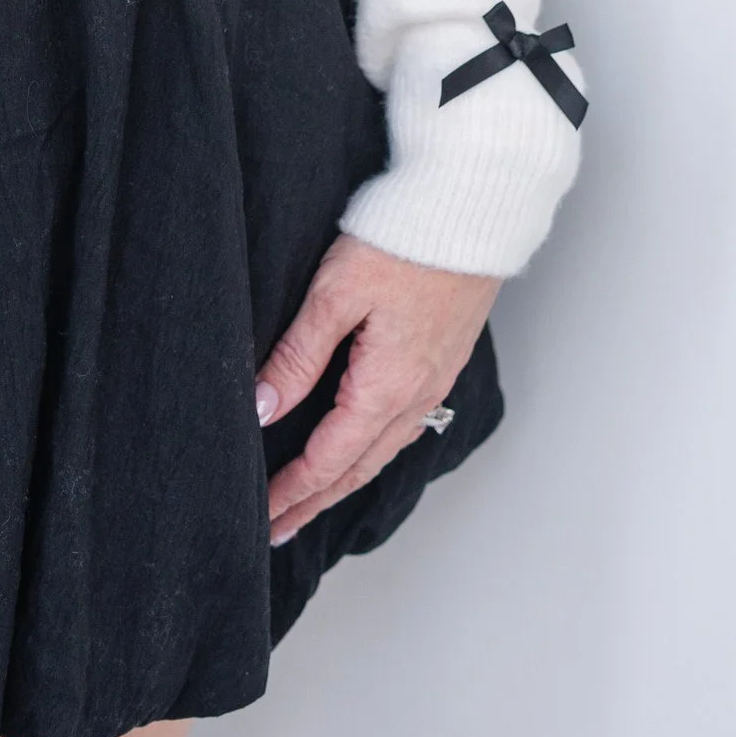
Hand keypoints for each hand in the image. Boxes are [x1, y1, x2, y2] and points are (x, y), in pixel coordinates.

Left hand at [255, 232, 498, 545]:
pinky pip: (405, 425)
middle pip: (357, 468)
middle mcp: (417, 395)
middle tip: (278, 528)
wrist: (474, 208)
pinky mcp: (444, 360)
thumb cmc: (403, 240)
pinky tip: (361, 446)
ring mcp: (436, 380)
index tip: (261, 516)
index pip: (329, 459)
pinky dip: (373, 450)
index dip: (292, 491)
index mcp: (386, 387)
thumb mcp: (335, 294)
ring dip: (343, 480)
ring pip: (383, 450)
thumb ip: (297, 355)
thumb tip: (262, 408)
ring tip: (311, 499)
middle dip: (314, 501)